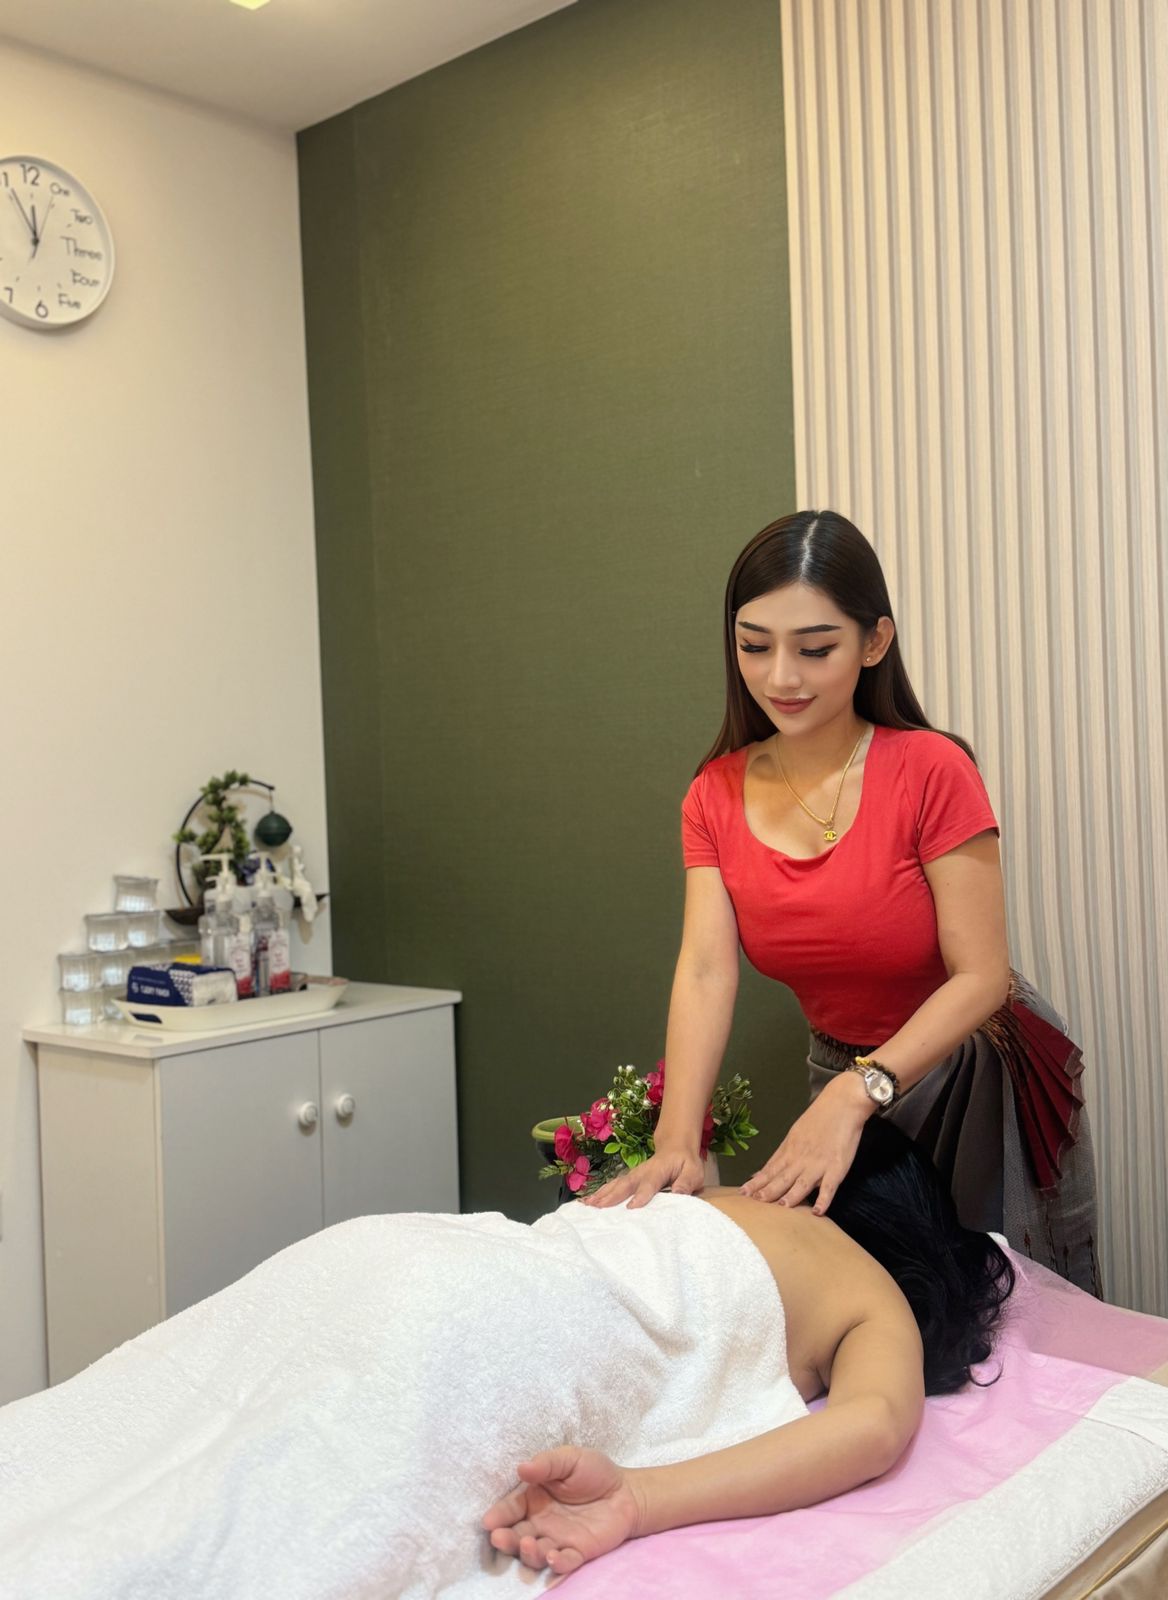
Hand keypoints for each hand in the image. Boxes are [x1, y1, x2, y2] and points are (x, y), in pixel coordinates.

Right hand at [481, 1445, 642, 1576]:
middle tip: (499, 1538)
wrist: (627, 1491)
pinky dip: (557, 1563)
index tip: (488, 1521)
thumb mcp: (570, 1459)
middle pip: (517, 1535)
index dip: (499, 1515)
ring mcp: (559, 1539)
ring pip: (536, 1552)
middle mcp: (541, 1522)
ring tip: (528, 1545)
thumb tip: (521, 1468)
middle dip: (506, 1539)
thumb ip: (546, 1464)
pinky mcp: (579, 1552)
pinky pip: (565, 1561)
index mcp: (534, 1498)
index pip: (511, 1508)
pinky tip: (553, 1557)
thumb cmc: (594, 1472)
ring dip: (529, 1553)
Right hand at [579, 1145, 706, 1208]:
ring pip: (616, 1184)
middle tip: (598, 1207)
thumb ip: (686, 1183)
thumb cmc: (685, 1163)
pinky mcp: (628, 1179)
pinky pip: (613, 1186)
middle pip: (626, 1184)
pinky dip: (600, 1193)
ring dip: (602, 1194)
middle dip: (612, 1195)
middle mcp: (642, 1171)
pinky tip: (588, 1201)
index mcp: (659, 1170)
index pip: (650, 1183)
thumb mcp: (693, 1171)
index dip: (641, 1194)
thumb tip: (679, 1194)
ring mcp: (633, 1174)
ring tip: (588, 1205)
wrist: (675, 1147)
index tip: (632, 1207)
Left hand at [739, 1073, 873, 1211]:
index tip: (743, 1193)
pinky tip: (818, 1212)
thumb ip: (782, 1154)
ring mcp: (818, 1164)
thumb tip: (763, 1170)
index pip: (770, 1169)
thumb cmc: (818, 1118)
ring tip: (781, 1207)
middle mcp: (801, 1158)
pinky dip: (824, 1200)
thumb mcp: (795, 1134)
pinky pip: (829, 1187)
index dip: (757, 1182)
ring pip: (802, 1183)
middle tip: (754, 1202)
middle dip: (767, 1190)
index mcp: (790, 1149)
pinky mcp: (837, 1167)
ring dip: (791, 1196)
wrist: (842, 1104)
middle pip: (782, 1177)